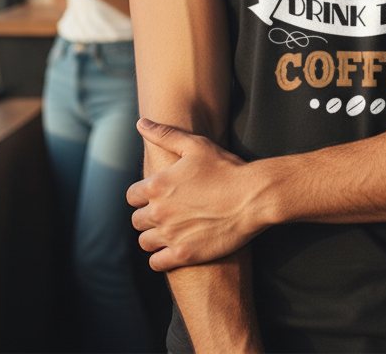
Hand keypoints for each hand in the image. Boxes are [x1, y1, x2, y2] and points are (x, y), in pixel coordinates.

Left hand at [127, 119, 259, 271]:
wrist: (253, 197)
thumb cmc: (226, 168)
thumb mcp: (196, 145)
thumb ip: (165, 134)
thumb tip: (141, 123)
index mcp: (157, 185)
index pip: (132, 196)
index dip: (144, 195)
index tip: (159, 196)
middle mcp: (158, 212)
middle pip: (137, 220)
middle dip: (149, 216)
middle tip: (168, 213)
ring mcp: (170, 235)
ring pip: (145, 242)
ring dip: (154, 237)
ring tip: (172, 230)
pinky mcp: (183, 254)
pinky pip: (156, 263)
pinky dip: (162, 257)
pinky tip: (176, 247)